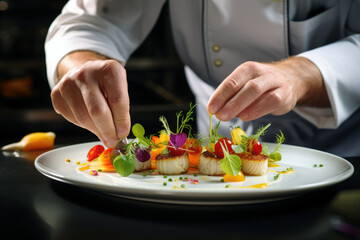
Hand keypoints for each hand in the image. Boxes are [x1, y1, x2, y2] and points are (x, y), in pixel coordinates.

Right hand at [51, 55, 130, 146]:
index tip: (123, 134)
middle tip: (113, 141)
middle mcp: (87, 73)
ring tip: (104, 133)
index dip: (121, 121)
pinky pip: (72, 118)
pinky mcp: (57, 94)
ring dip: (96, 131)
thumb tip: (119, 136)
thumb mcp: (120, 90)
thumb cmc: (107, 85)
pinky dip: (84, 126)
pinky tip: (91, 122)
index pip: (118, 100)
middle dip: (108, 131)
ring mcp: (69, 82)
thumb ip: (121, 111)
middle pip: (98, 111)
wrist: (86, 73)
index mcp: (109, 70)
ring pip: (84, 118)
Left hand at [207, 57, 328, 120]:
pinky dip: (257, 110)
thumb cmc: (262, 85)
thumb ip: (233, 97)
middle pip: (243, 86)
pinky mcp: (285, 94)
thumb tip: (217, 111)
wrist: (292, 80)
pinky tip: (246, 117)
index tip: (210, 109)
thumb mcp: (246, 86)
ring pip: (256, 91)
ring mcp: (274, 82)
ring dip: (240, 105)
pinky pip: (271, 101)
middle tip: (219, 115)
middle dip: (229, 102)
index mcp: (247, 69)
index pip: (231, 82)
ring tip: (229, 117)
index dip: (219, 96)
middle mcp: (261, 72)